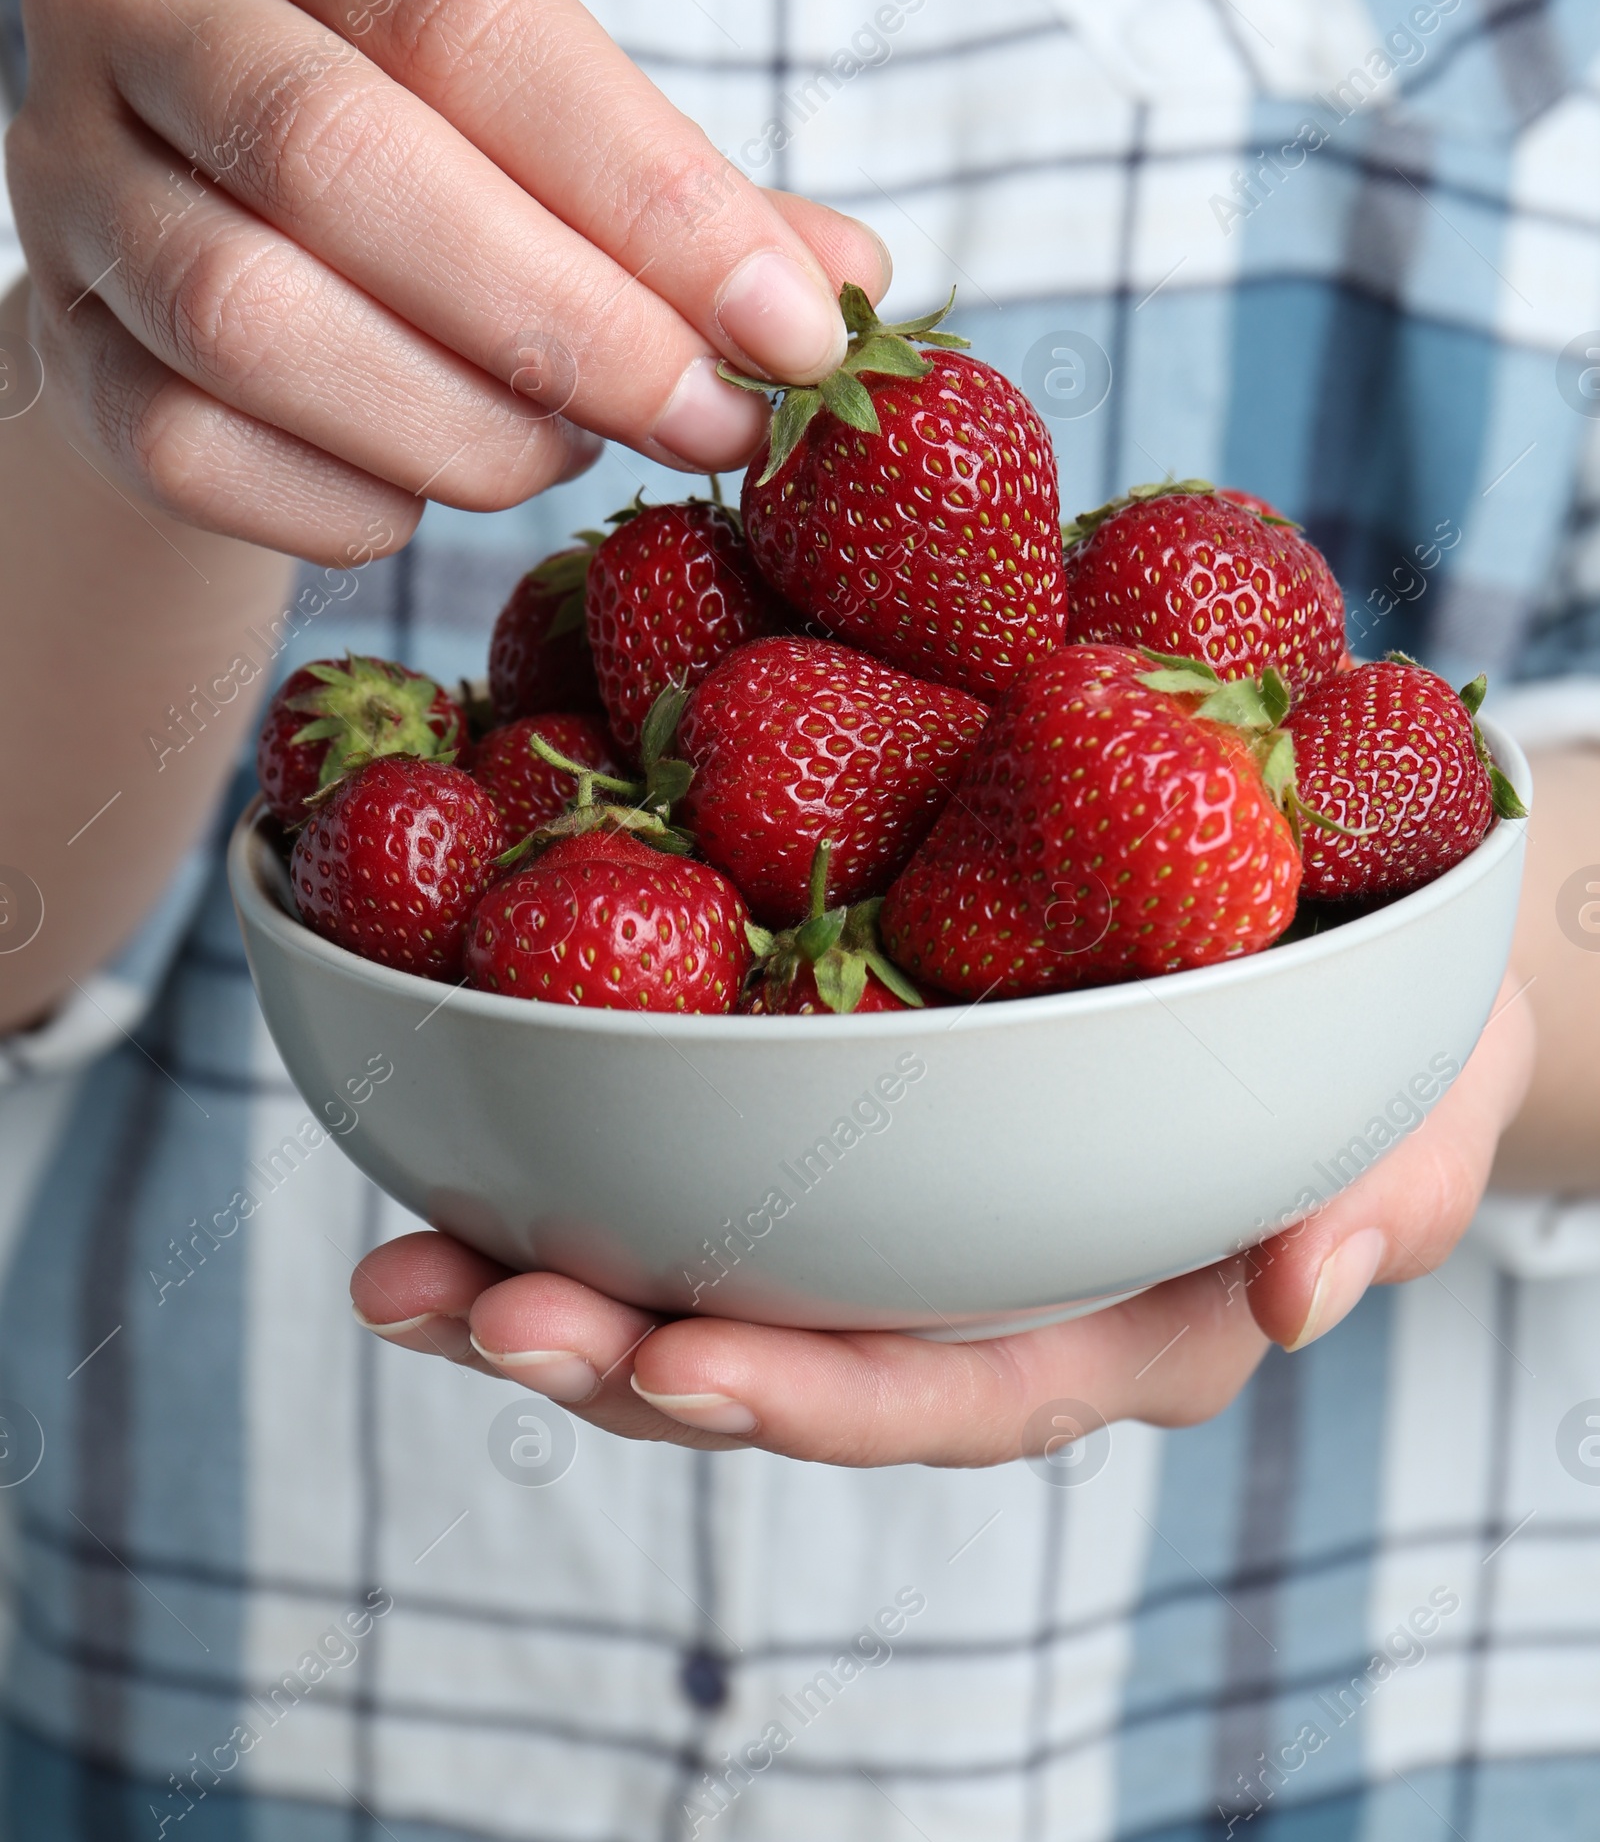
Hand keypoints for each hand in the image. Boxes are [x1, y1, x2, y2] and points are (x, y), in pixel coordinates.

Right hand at [10, 0, 883, 561]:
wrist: (203, 210)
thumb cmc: (419, 134)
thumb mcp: (544, 108)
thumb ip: (682, 188)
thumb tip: (851, 286)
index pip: (471, 18)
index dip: (649, 189)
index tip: (794, 326)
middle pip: (342, 160)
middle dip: (564, 322)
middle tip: (711, 421)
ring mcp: (61, 166)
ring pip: (250, 318)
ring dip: (458, 425)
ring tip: (570, 452)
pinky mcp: (51, 331)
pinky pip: (189, 446)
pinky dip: (345, 501)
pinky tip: (429, 494)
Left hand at [350, 973, 1534, 1464]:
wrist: (1349, 948)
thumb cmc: (1393, 1046)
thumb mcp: (1421, 1110)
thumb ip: (1379, 1199)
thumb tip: (1298, 1293)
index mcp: (1109, 1322)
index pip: (952, 1389)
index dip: (814, 1392)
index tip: (675, 1373)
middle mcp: (981, 1288)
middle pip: (790, 1357)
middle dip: (622, 1357)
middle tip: (462, 1312)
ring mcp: (908, 1209)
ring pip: (720, 1276)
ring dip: (556, 1278)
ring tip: (402, 1268)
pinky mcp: (857, 1109)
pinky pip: (715, 1161)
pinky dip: (592, 1158)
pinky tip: (470, 1140)